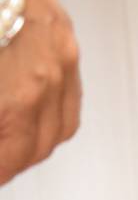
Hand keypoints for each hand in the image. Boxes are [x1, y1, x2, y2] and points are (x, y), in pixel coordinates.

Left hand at [0, 0, 80, 184]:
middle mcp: (49, 76)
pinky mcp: (64, 35)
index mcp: (17, 95)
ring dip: (29, 145)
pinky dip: (47, 116)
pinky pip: (69, 94)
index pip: (10, 158)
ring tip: (5, 146)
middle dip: (8, 163)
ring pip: (58, 127)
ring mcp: (63, 53)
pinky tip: (23, 115)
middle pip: (35, 148)